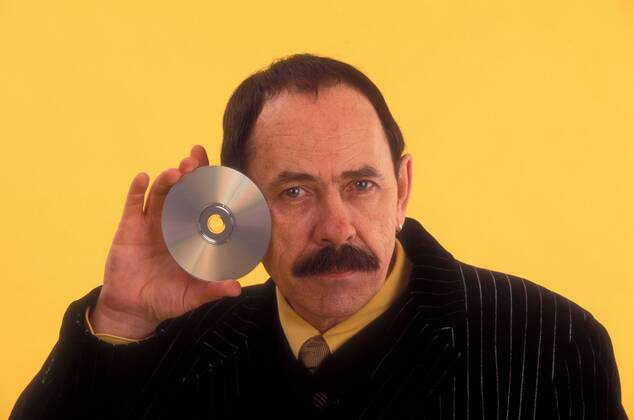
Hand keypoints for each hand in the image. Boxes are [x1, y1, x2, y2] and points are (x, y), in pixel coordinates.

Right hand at [91, 145, 241, 338]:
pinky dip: (137, 189)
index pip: (203, 201)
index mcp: (191, 234)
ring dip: (168, 179)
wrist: (133, 310)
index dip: (208, 183)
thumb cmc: (166, 299)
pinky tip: (144, 178)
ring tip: (177, 172)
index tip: (217, 166)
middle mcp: (172, 223)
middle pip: (182, 190)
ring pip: (160, 193)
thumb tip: (236, 288)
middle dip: (189, 173)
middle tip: (195, 160)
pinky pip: (133, 204)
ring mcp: (151, 223)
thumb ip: (212, 289)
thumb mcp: (192, 295)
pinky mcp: (130, 228)